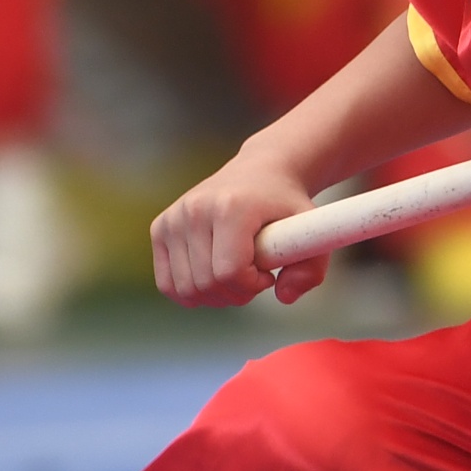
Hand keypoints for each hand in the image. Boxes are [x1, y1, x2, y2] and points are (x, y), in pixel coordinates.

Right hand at [150, 147, 325, 308]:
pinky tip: (214, 275)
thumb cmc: (286, 205)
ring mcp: (173, 218)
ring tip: (236, 272)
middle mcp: (195, 209)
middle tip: (254, 275)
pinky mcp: (160, 228)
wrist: (261, 172)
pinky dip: (191, 291)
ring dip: (215, 295)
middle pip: (207, 284)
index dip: (252, 286)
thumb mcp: (311, 231)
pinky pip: (168, 284)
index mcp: (231, 207)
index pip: (230, 272)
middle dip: (236, 293)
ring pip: (186, 289)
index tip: (268, 274)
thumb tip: (284, 298)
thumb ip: (310, 269)